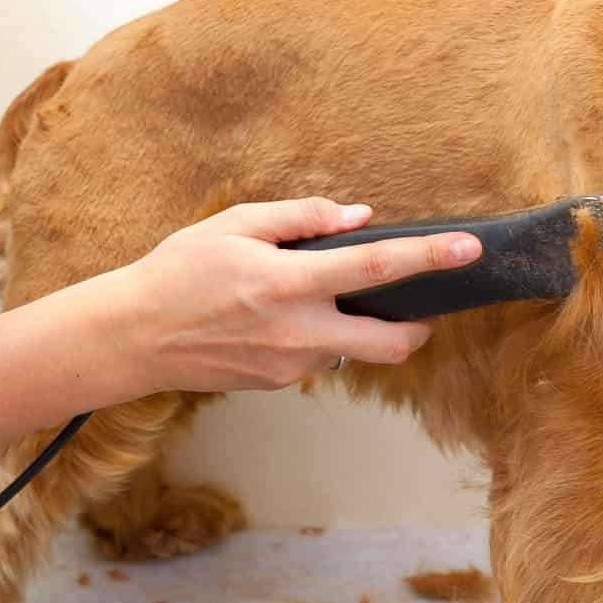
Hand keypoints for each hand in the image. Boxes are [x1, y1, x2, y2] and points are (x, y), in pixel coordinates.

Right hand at [103, 197, 481, 394]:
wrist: (132, 337)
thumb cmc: (178, 272)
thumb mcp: (233, 225)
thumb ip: (302, 217)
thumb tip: (359, 218)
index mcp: (286, 283)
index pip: (376, 269)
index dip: (429, 258)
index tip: (469, 250)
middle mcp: (296, 332)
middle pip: (392, 343)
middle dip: (421, 326)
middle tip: (421, 306)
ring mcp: (290, 366)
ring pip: (355, 352)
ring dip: (359, 327)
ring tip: (322, 298)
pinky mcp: (279, 384)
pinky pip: (320, 359)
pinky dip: (320, 336)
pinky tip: (283, 319)